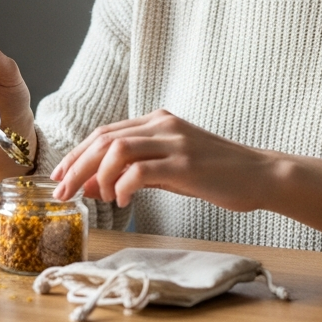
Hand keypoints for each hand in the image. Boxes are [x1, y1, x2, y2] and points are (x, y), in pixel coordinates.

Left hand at [50, 109, 321, 240]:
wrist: (261, 175)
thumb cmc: (216, 174)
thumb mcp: (170, 170)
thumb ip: (134, 173)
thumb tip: (93, 185)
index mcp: (157, 121)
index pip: (105, 133)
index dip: (77, 153)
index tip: (60, 175)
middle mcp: (162, 125)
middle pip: (105, 139)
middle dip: (77, 165)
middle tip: (63, 191)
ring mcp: (175, 142)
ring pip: (118, 149)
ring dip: (97, 175)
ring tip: (93, 197)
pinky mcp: (186, 163)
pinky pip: (142, 170)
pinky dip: (123, 185)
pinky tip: (120, 200)